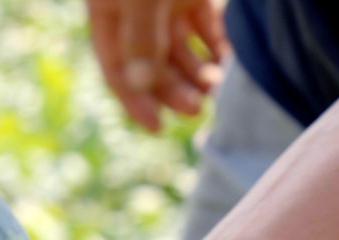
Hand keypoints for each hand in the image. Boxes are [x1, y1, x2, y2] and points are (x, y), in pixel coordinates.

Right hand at [88, 0, 230, 130]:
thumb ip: (141, 35)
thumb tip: (141, 84)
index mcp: (108, 14)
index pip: (116, 69)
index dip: (135, 102)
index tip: (157, 128)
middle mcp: (135, 15)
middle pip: (152, 65)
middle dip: (174, 90)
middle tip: (196, 107)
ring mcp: (166, 3)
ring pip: (181, 51)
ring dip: (198, 73)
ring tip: (218, 84)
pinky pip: (207, 26)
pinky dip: (218, 46)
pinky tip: (230, 60)